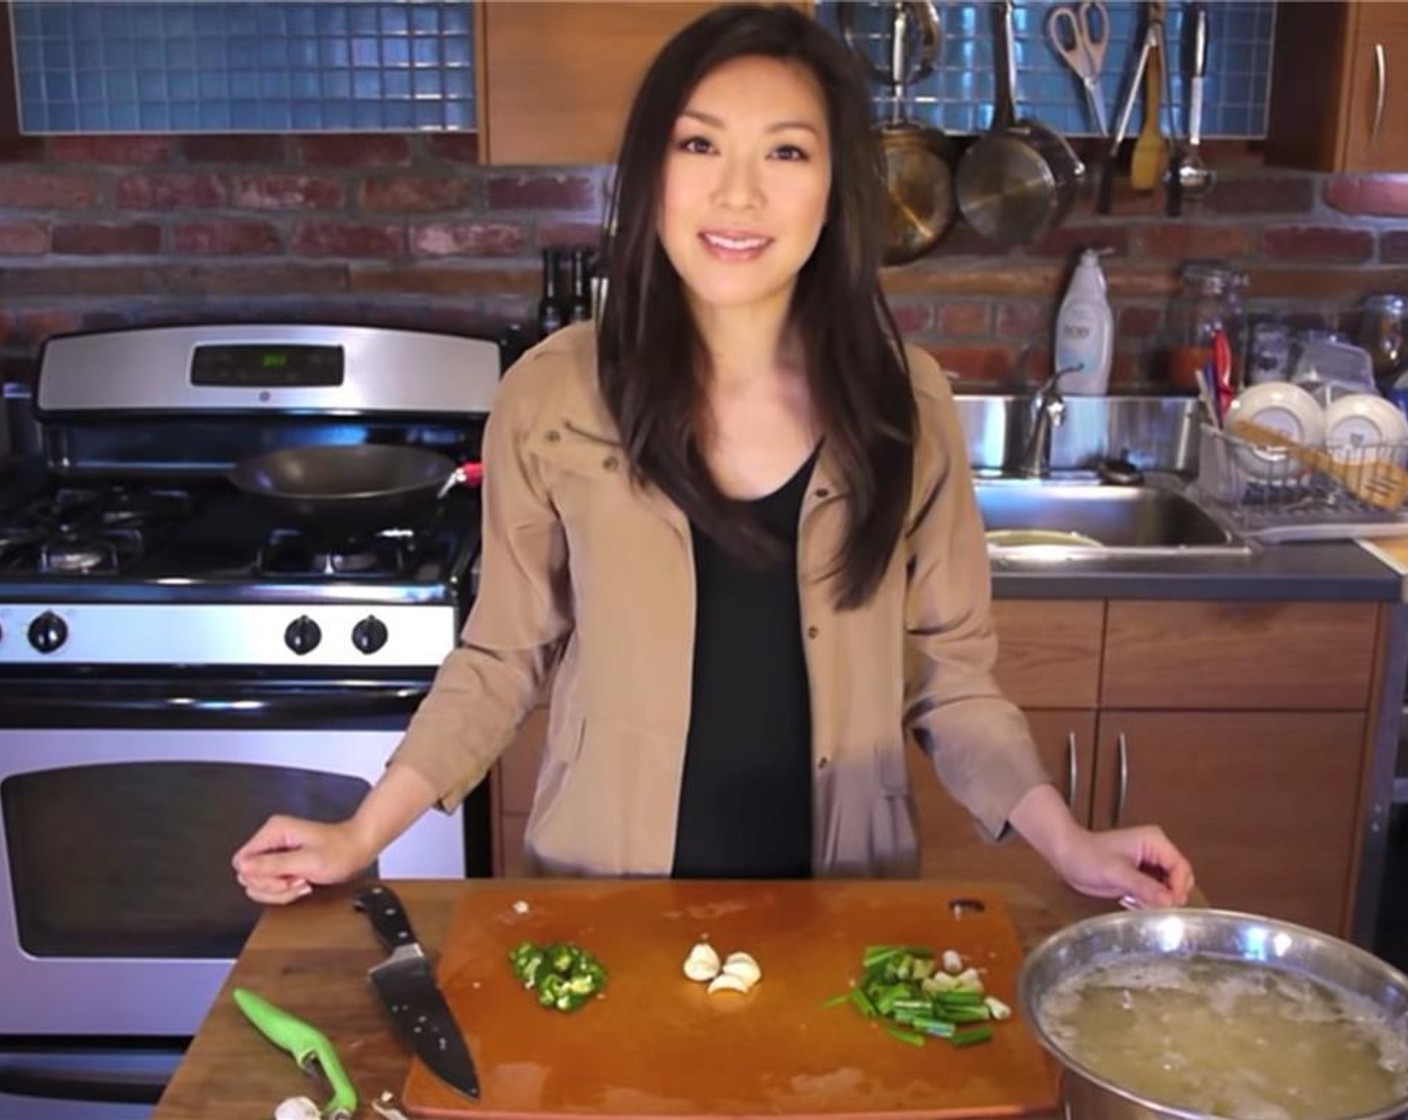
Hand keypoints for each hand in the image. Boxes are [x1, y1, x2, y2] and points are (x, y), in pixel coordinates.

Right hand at [231, 815, 373, 905]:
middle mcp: (271, 840)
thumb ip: (273, 865)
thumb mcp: (308, 861)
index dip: (259, 877)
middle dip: (273, 886)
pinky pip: (271, 884)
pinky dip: (285, 891)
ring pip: (259, 883)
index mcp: (273, 831)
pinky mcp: (283, 863)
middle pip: (248, 875)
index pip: (242, 861)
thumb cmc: (341, 851)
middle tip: (297, 880)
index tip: (284, 878)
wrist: (359, 849)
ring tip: (302, 881)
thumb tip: (243, 868)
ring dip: (280, 891)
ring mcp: (276, 852)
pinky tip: (302, 883)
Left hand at [1054, 824, 1194, 908]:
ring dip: (1158, 900)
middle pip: (1179, 879)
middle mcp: (1157, 850)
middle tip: (1152, 908)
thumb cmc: (1087, 857)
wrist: (1067, 857)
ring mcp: (1150, 863)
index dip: (1178, 888)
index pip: (1181, 867)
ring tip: (1138, 904)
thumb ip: (1144, 886)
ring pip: (1169, 888)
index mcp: (1155, 841)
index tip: (1169, 906)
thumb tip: (1169, 901)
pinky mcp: (1142, 875)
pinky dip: (1149, 901)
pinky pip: (1156, 892)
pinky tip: (1132, 902)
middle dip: (1169, 896)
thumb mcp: (1116, 873)